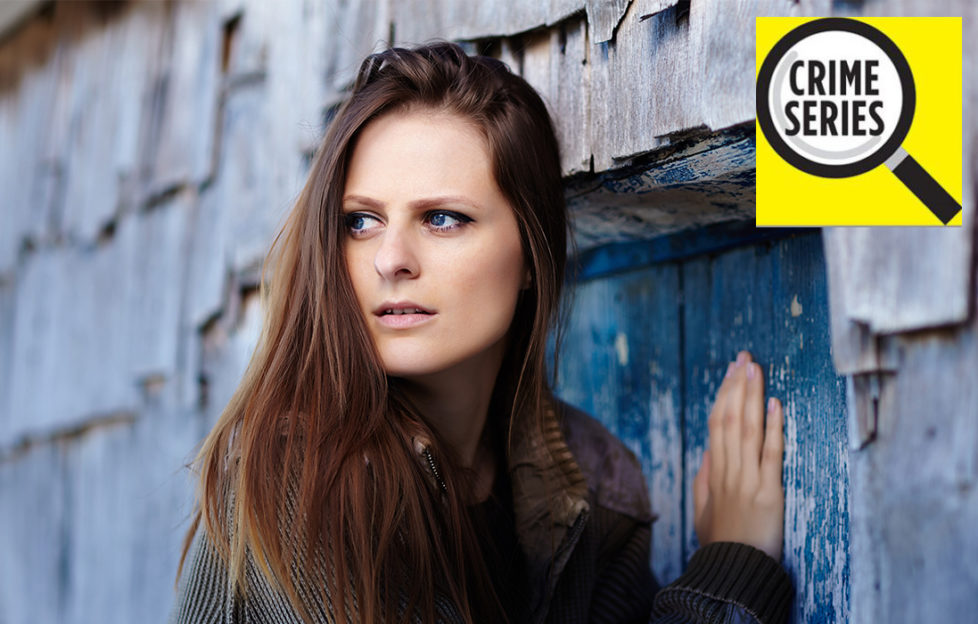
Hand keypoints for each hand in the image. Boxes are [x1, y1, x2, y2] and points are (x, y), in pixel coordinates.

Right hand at [693, 351, 784, 560]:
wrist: (732, 571)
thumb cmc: (720, 544)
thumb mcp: (703, 511)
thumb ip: (704, 480)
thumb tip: (708, 452)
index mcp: (714, 472)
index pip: (716, 424)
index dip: (723, 395)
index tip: (731, 373)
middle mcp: (729, 470)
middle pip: (730, 419)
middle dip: (737, 385)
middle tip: (744, 358)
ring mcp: (748, 479)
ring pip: (747, 429)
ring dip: (751, 396)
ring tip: (755, 369)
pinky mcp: (768, 492)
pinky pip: (770, 454)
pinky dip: (773, 428)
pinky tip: (775, 405)